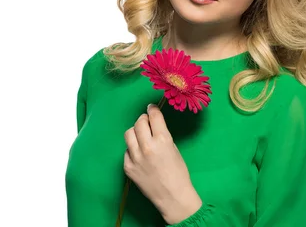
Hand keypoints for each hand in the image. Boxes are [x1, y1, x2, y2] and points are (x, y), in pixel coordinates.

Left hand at [123, 104, 202, 223]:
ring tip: (141, 138)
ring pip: (128, 134)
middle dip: (143, 120)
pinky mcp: (127, 167)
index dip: (152, 109)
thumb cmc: (178, 172)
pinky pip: (127, 151)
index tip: (151, 108)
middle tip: (147, 123)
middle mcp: (147, 146)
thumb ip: (162, 135)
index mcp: (162, 140)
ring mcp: (135, 157)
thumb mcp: (174, 148)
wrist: (173, 197)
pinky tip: (140, 156)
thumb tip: (152, 124)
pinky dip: (132, 149)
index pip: (153, 116)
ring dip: (135, 132)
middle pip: (138, 122)